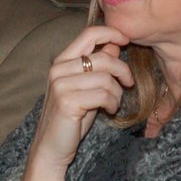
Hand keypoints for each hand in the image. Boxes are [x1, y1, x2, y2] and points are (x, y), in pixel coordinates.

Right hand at [28, 25, 132, 172]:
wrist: (52, 147)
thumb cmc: (72, 117)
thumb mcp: (87, 86)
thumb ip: (97, 65)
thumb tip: (114, 44)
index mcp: (62, 61)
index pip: (89, 33)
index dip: (112, 33)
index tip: (127, 41)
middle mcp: (58, 69)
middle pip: (104, 57)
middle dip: (122, 70)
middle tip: (128, 84)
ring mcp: (61, 85)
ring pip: (106, 78)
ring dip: (117, 92)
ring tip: (113, 103)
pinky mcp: (67, 101)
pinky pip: (103, 94)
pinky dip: (112, 103)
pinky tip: (109, 110)